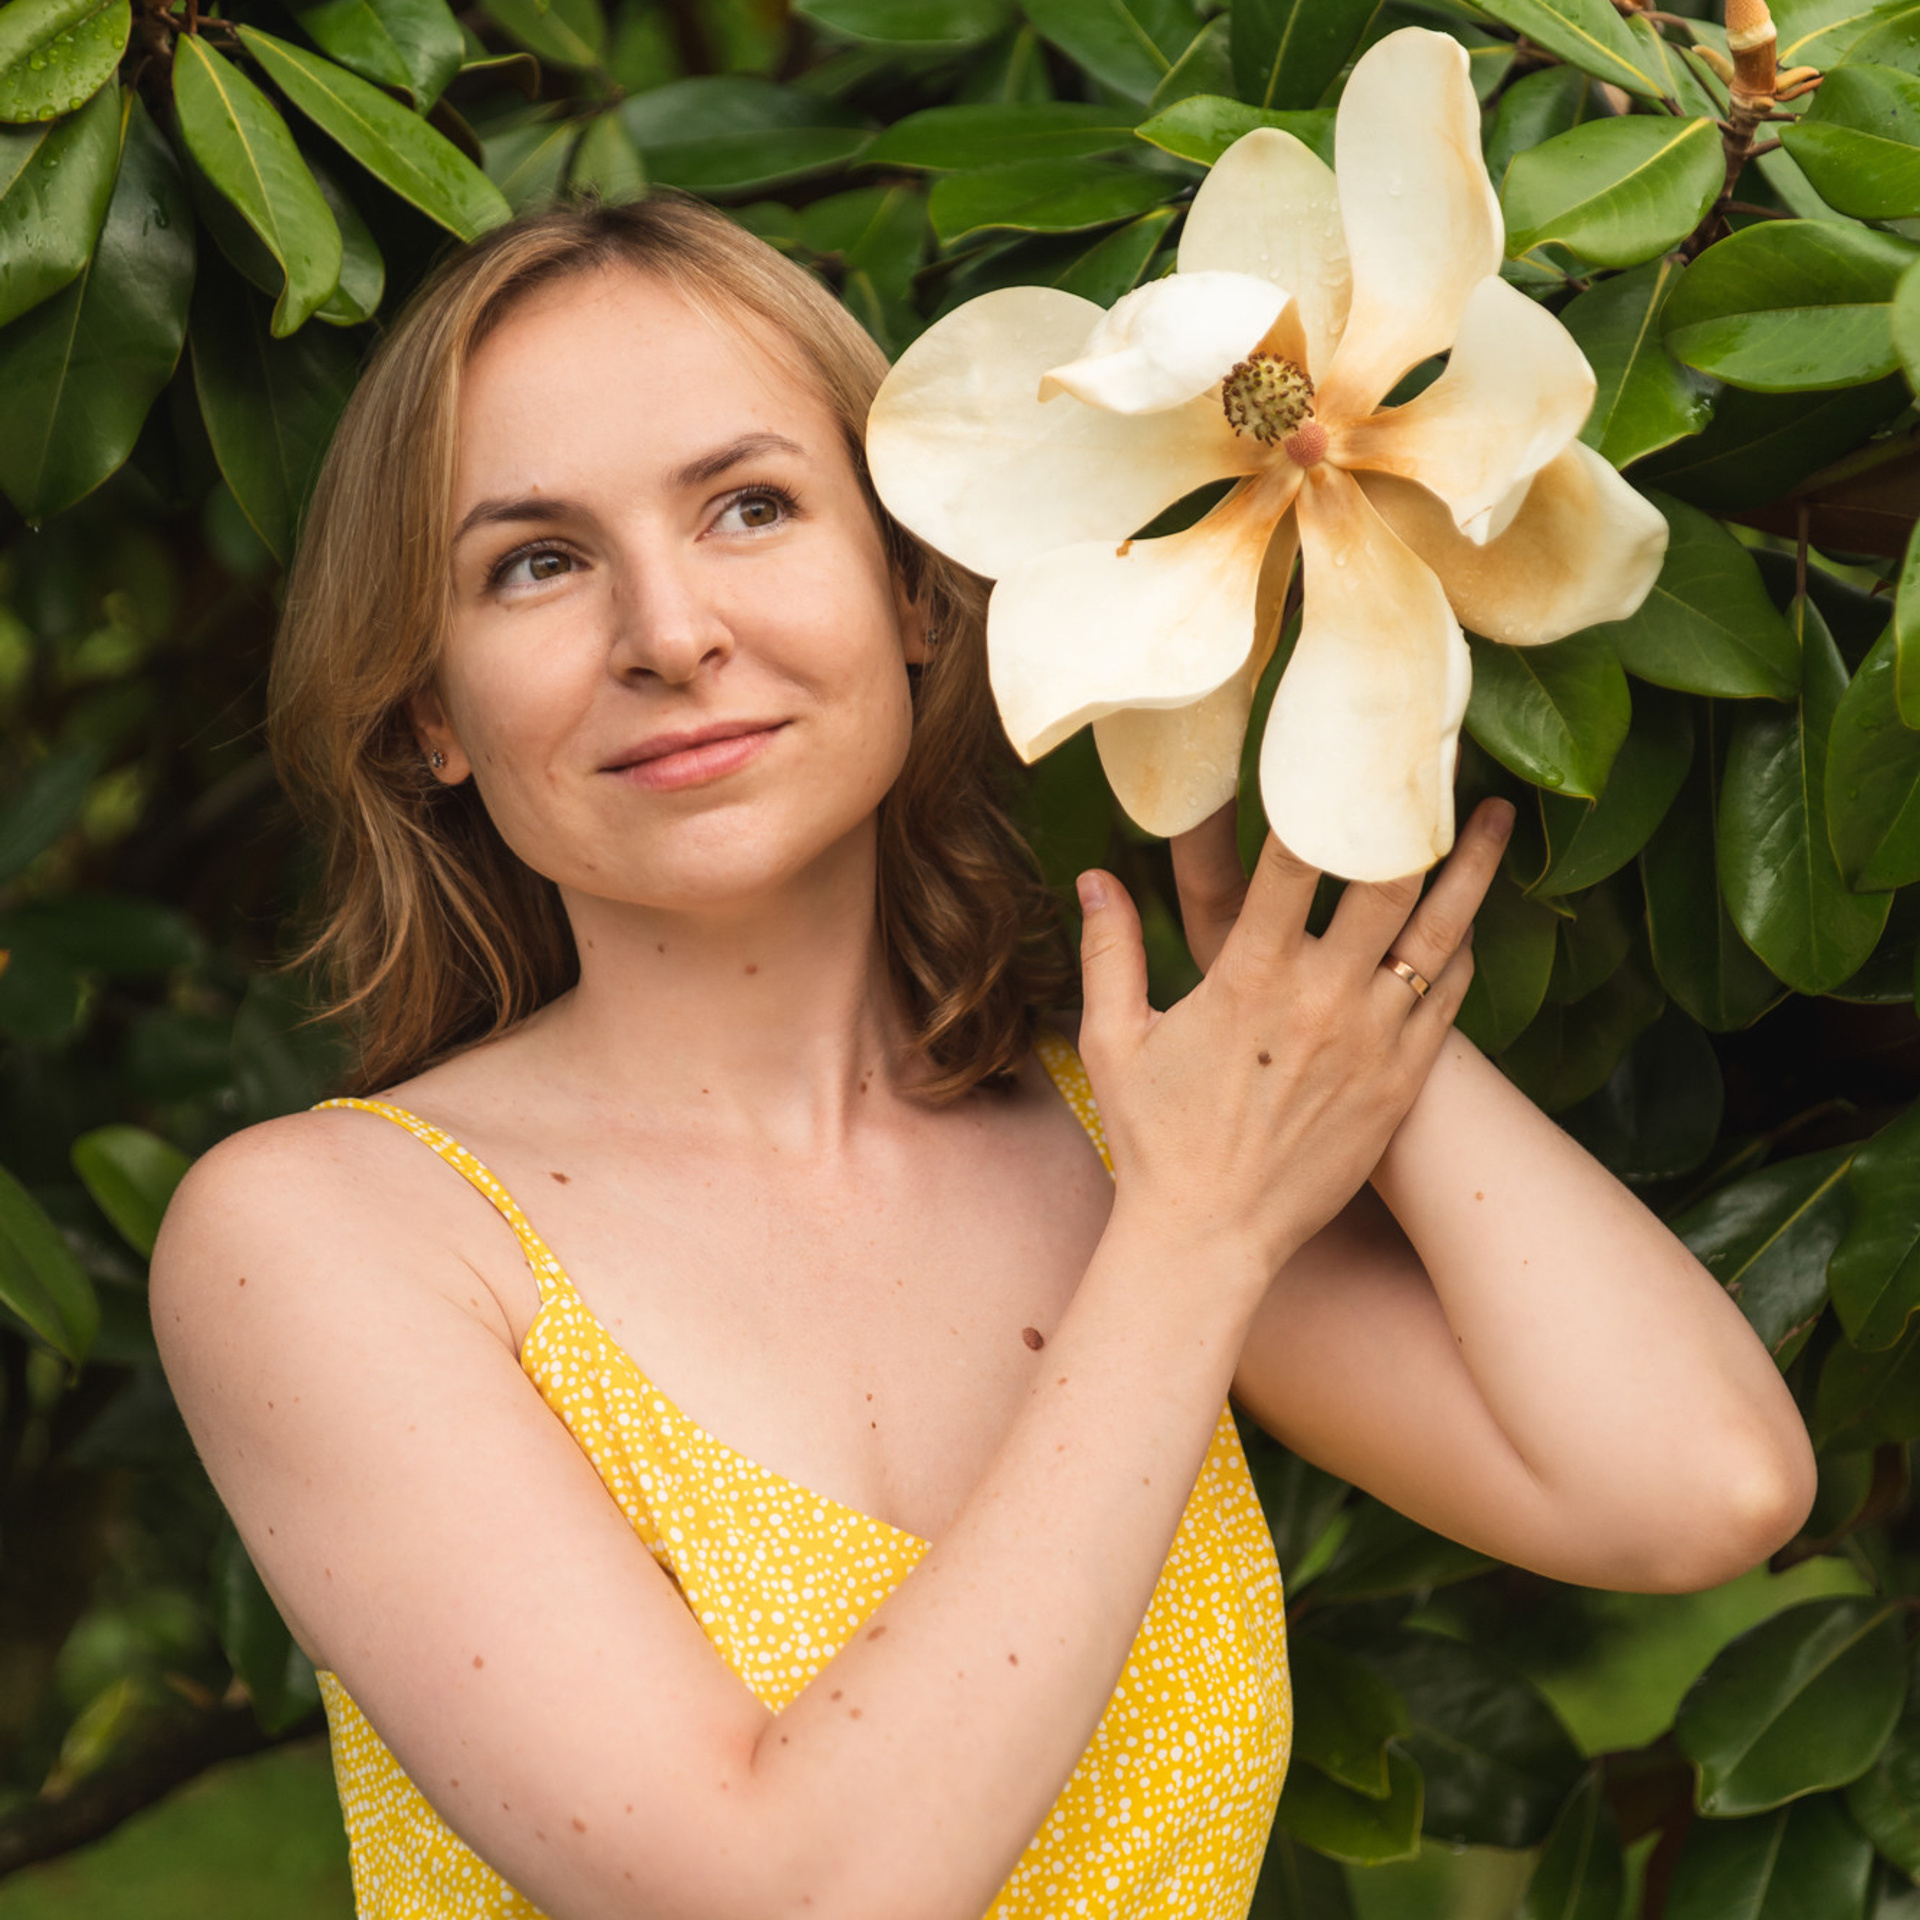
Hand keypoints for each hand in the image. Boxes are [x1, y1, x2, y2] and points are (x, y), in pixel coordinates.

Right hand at [1073, 799, 1512, 1278]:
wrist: (1212, 1239)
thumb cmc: (1155, 1138)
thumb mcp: (1114, 1040)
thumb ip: (1109, 951)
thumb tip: (1095, 876)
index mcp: (1249, 980)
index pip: (1295, 865)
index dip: (1324, 801)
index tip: (1343, 751)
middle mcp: (1322, 1002)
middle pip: (1390, 884)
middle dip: (1416, 817)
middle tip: (1435, 764)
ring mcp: (1373, 1042)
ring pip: (1439, 935)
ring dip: (1471, 870)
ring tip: (1497, 819)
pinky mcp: (1402, 1083)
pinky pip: (1447, 998)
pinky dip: (1458, 951)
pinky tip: (1465, 920)